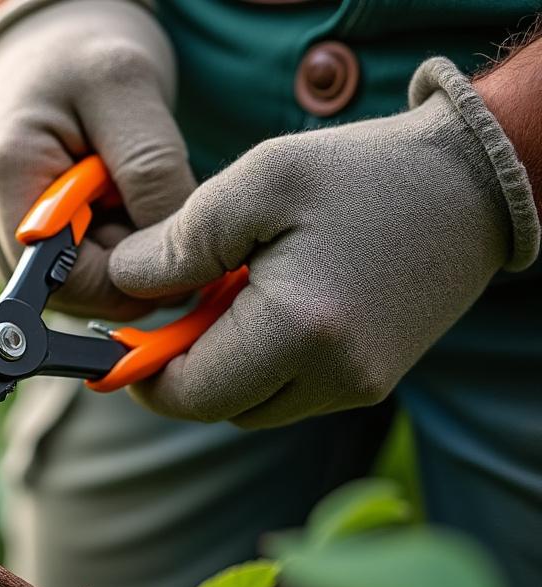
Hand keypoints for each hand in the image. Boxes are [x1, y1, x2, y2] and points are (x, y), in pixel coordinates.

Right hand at [0, 0, 194, 318]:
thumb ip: (151, 171)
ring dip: (112, 258)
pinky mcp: (9, 223)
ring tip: (129, 199)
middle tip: (151, 210)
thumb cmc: (88, 50)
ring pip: (63, 286)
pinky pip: (60, 266)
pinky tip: (112, 206)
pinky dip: (99, 248)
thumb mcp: (130, 89)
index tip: (168, 244)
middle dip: (120, 267)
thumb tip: (170, 253)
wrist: (52, 31)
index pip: (61, 278)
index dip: (123, 277)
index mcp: (7, 173)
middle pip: (59, 291)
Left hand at [108, 57, 538, 427]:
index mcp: (300, 331)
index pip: (191, 395)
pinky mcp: (374, 380)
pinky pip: (291, 394)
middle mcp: (335, 377)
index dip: (142, 376)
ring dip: (221, 368)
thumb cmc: (361, 173)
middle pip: (218, 409)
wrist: (472, 181)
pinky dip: (261, 364)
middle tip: (166, 313)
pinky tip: (262, 308)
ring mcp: (360, 386)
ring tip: (221, 299)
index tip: (118, 344)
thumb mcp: (258, 182)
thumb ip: (179, 242)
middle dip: (180, 371)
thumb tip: (122, 285)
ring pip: (253, 407)